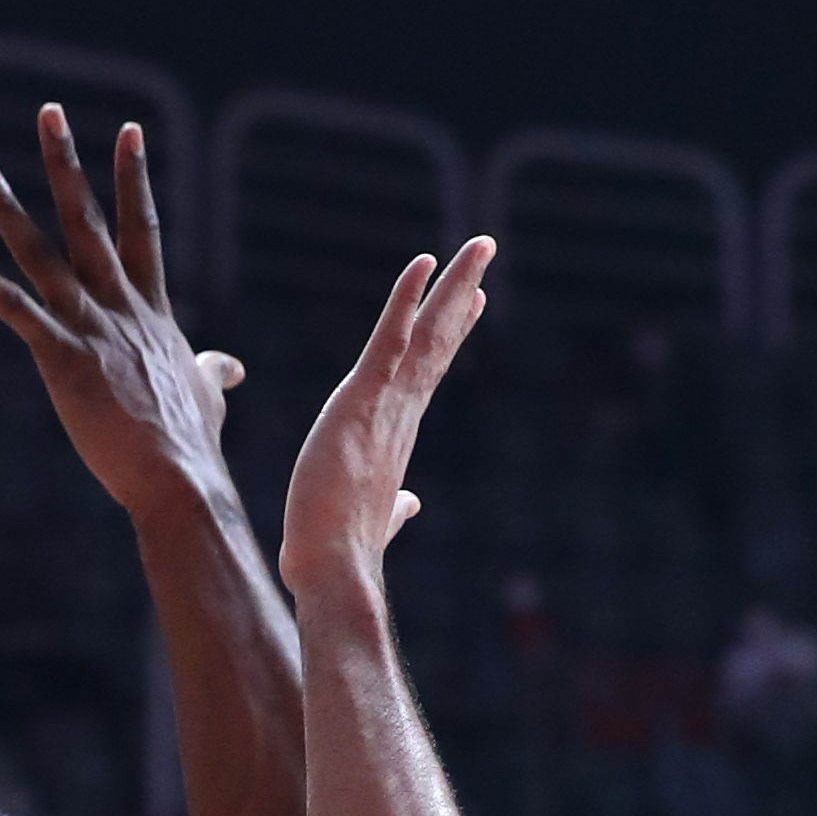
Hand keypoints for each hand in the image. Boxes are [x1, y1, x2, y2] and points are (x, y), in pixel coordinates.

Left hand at [0, 107, 242, 516]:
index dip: (134, 177)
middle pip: (88, 219)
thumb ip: (211, 371)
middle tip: (48, 112)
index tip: (129, 130)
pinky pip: (11, 306)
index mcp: (151, 311)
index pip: (142, 228)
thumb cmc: (190, 444)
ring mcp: (89, 326)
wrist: (177, 475)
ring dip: (7, 204)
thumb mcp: (207, 395)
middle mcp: (119, 305)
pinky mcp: (60, 356)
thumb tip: (229, 366)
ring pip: (41, 251)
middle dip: (66, 163)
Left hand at [276, 239, 492, 602]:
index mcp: (397, 434)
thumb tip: (409, 505)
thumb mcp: (372, 519)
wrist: (333, 568)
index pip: (428, 373)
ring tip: (478, 246)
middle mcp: (401, 414)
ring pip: (427, 335)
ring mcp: (387, 406)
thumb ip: (394, 507)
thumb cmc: (339, 552)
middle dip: (460, 296)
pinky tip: (423, 263)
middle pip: (437, 343)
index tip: (469, 305)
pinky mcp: (363, 401)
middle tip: (483, 254)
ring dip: (453, 286)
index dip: (448, 336)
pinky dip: (406, 301)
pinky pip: (389, 339)